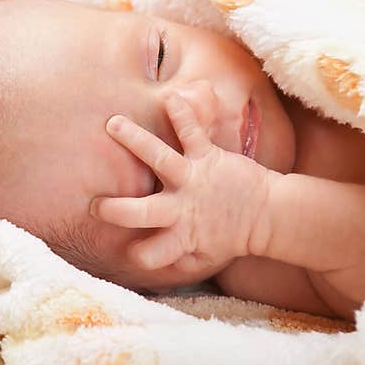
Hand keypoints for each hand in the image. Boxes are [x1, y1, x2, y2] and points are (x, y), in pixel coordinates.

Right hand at [90, 93, 270, 275]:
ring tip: (113, 123)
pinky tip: (169, 97)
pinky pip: (192, 132)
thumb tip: (151, 267)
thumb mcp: (204, 258)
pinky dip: (181, 114)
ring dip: (136, 140)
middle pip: (144, 212)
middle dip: (118, 210)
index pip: (150, 254)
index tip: (126, 252)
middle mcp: (182, 209)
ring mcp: (193, 179)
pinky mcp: (209, 157)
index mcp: (181, 237)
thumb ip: (178, 261)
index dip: (139, 255)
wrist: (269, 214)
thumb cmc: (231, 237)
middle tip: (95, 205)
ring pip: (160, 158)